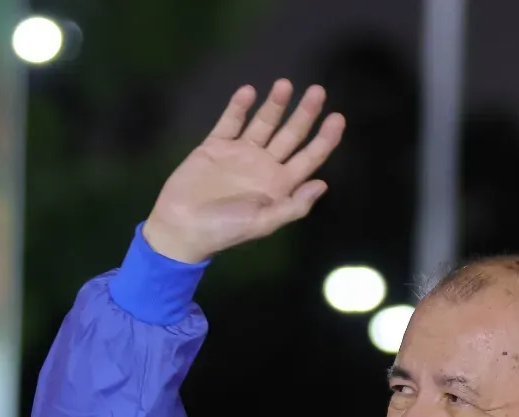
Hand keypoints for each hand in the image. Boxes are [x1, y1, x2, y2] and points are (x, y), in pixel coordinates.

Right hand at [141, 78, 344, 264]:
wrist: (181, 227)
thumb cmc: (224, 230)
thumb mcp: (263, 223)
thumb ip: (293, 206)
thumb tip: (322, 184)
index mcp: (278, 185)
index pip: (308, 158)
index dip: (325, 139)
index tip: (337, 118)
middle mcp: (263, 166)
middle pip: (291, 134)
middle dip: (305, 113)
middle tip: (318, 91)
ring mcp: (240, 154)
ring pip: (263, 123)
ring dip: (275, 104)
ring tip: (284, 85)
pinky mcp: (215, 146)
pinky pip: (230, 122)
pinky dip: (238, 107)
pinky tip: (248, 92)